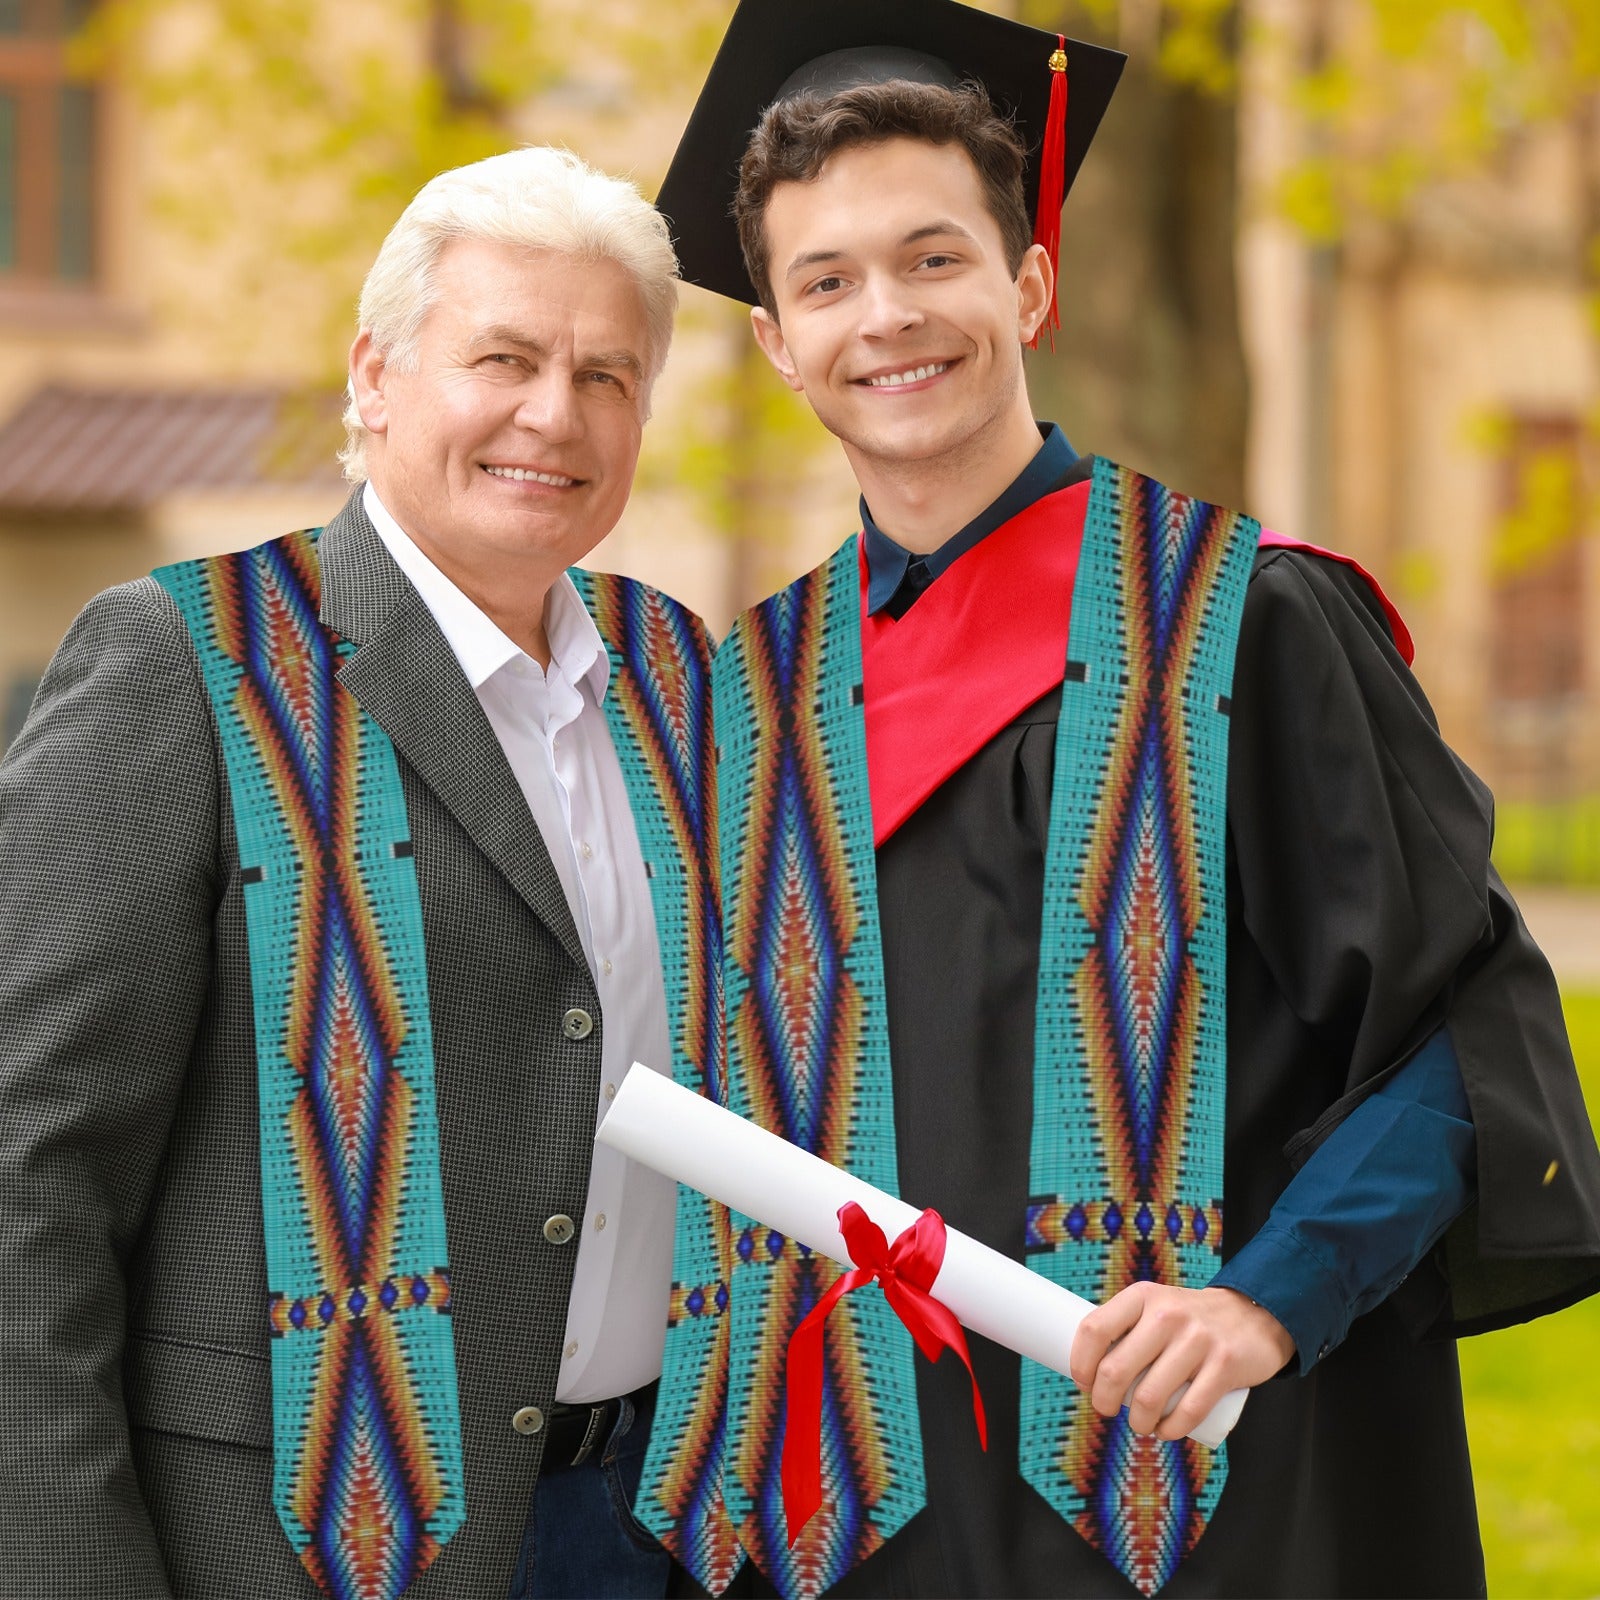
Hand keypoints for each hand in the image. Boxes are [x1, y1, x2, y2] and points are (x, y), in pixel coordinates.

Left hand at [1068, 1283, 1295, 1441]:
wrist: (1252, 1315)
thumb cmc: (1189, 1320)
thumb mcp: (1155, 1306)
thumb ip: (1126, 1327)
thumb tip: (1088, 1368)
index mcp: (1142, 1296)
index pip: (1094, 1329)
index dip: (1080, 1363)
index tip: (1083, 1382)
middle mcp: (1167, 1314)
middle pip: (1115, 1370)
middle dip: (1102, 1401)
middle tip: (1106, 1410)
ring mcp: (1197, 1339)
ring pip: (1148, 1397)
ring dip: (1136, 1423)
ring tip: (1139, 1424)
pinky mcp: (1224, 1366)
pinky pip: (1188, 1411)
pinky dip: (1170, 1431)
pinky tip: (1164, 1432)